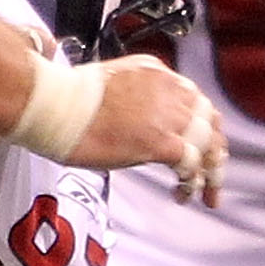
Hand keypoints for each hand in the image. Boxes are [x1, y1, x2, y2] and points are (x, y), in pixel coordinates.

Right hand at [68, 56, 224, 206]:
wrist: (50, 103)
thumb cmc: (67, 98)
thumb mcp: (115, 85)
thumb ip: (141, 99)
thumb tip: (149, 123)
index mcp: (157, 73)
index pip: (196, 101)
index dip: (204, 127)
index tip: (203, 144)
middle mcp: (169, 90)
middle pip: (209, 123)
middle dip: (214, 153)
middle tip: (212, 175)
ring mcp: (167, 115)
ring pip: (207, 146)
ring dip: (209, 173)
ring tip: (204, 192)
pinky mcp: (160, 141)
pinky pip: (190, 165)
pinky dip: (191, 183)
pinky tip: (183, 193)